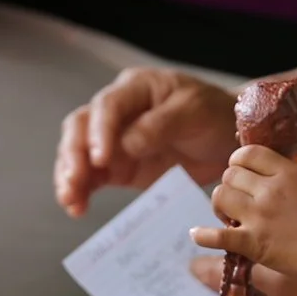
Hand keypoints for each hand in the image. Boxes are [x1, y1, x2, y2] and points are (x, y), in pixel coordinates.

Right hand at [55, 68, 237, 216]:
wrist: (227, 136)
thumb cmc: (212, 114)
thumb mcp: (194, 112)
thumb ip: (159, 126)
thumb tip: (125, 145)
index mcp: (135, 88)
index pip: (106, 106)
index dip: (99, 132)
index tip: (101, 159)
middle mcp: (116, 111)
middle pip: (80, 127)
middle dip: (74, 155)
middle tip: (75, 182)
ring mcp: (113, 139)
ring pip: (77, 152)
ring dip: (69, 175)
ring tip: (71, 200)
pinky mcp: (116, 166)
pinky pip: (90, 175)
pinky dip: (80, 190)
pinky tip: (76, 207)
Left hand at [192, 143, 296, 287]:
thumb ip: (290, 175)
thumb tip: (268, 171)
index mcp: (288, 171)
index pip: (247, 153)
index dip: (239, 161)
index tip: (242, 172)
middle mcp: (270, 190)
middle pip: (229, 174)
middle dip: (231, 184)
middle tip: (239, 198)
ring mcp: (260, 217)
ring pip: (219, 197)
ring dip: (220, 205)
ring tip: (230, 215)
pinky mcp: (255, 244)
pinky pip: (216, 235)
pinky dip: (203, 234)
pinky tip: (197, 234)